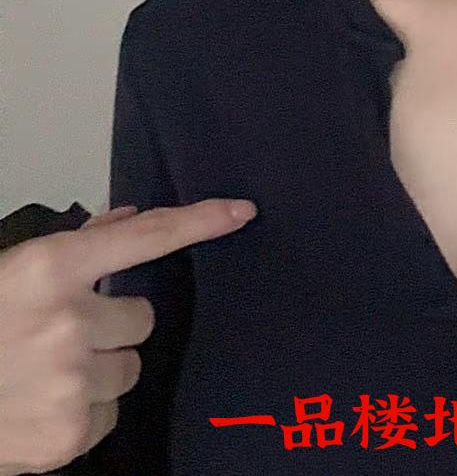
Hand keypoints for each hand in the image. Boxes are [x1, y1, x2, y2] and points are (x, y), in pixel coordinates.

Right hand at [0, 198, 256, 473]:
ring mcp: (72, 381)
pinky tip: (43, 406)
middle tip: (65, 337)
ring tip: (47, 375)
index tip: (242, 212)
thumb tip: (132, 219)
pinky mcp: (71, 434)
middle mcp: (70, 322)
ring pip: (130, 368)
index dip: (200, 221)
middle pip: (143, 318)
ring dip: (99, 369)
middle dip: (112, 326)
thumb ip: (80, 246)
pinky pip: (110, 414)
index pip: (146, 237)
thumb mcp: (14, 273)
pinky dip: (84, 412)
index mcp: (51, 270)